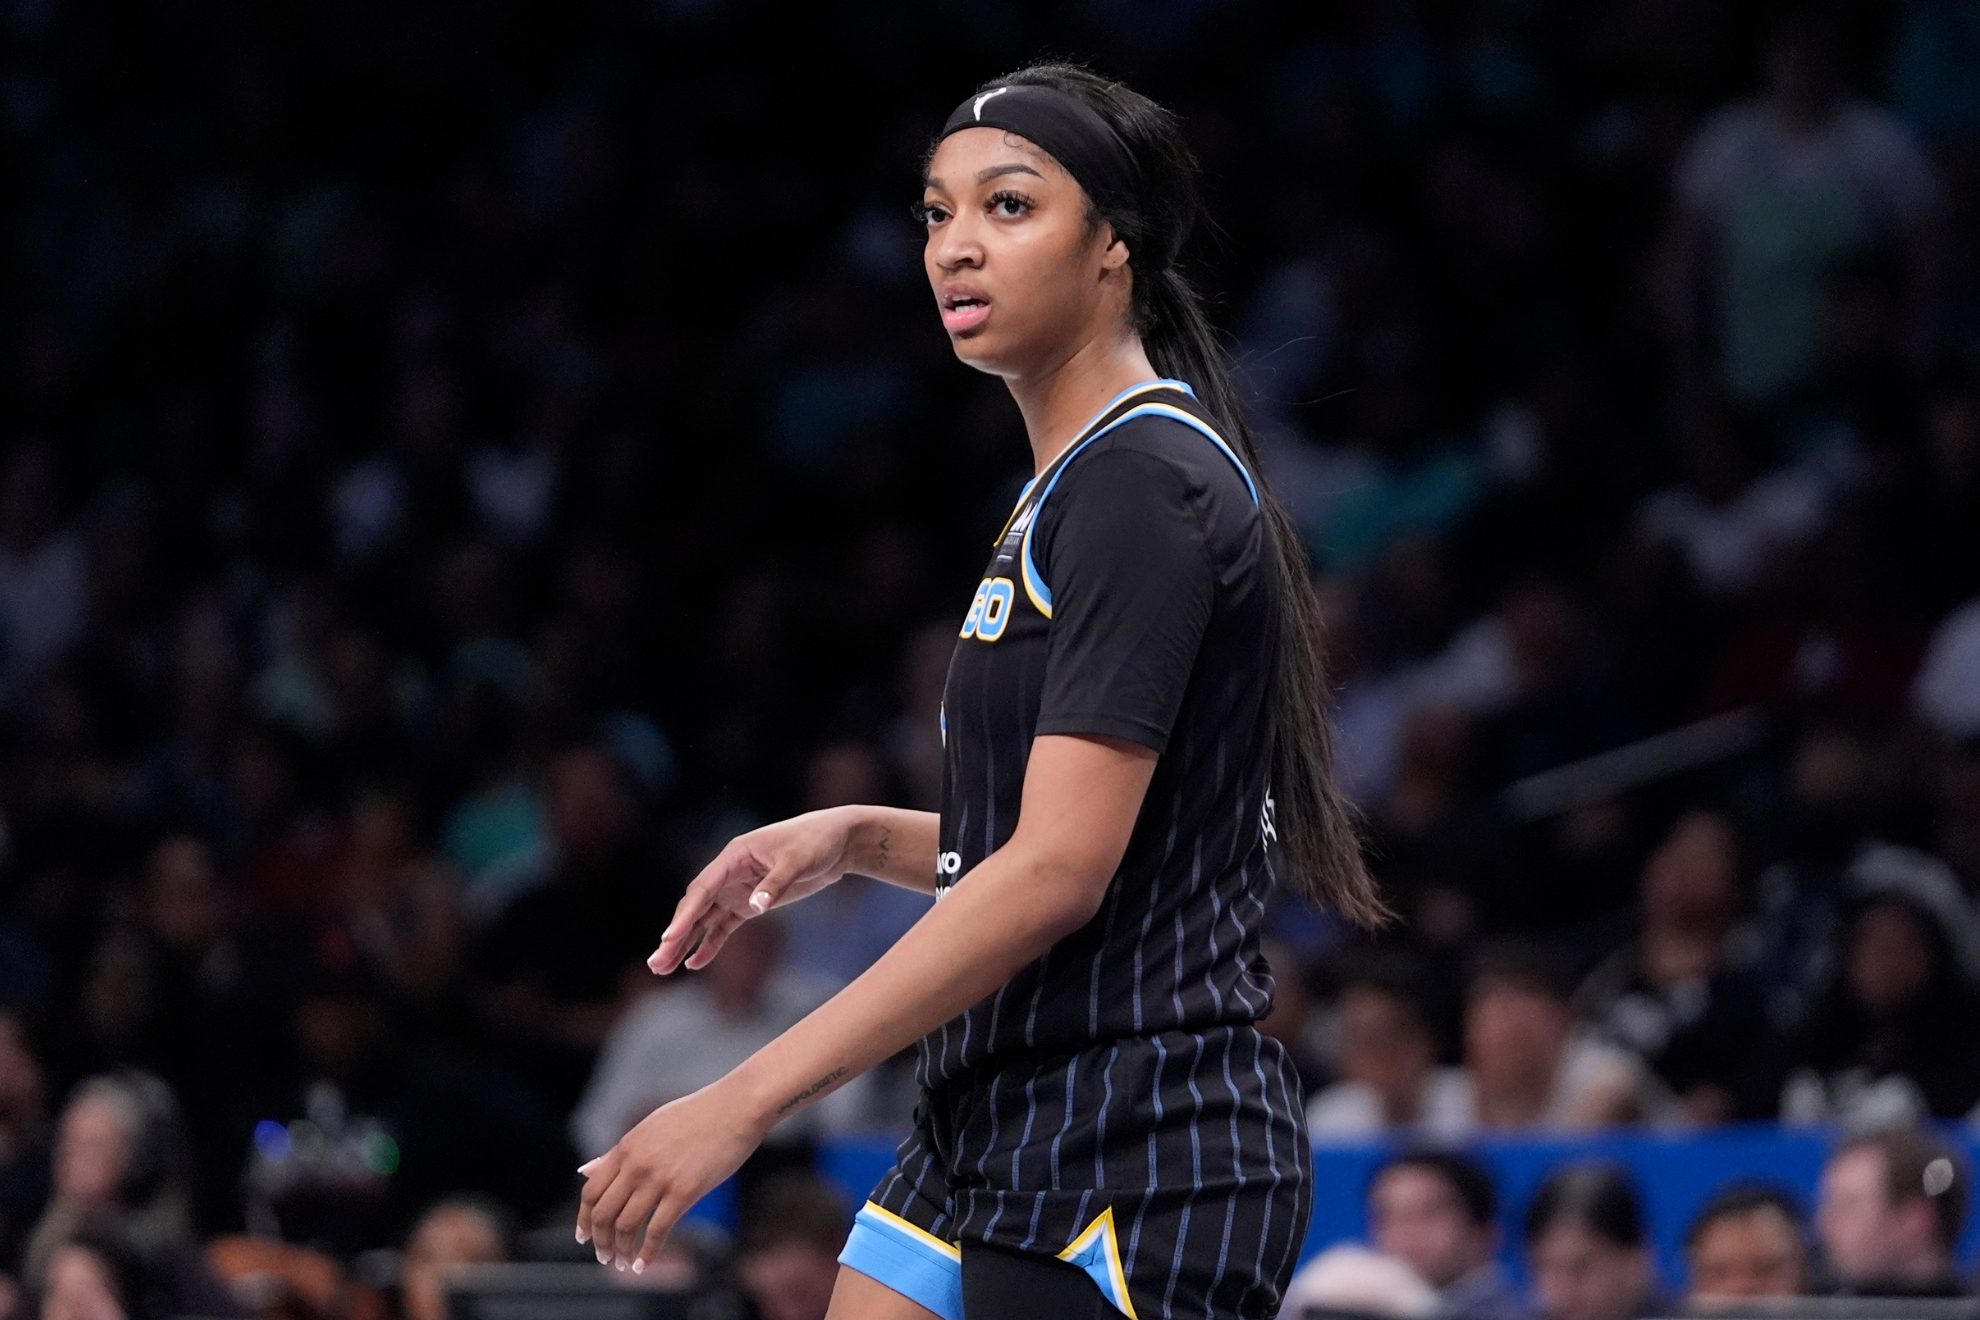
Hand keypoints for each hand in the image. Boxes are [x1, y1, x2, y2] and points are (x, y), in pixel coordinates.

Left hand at [575, 1084, 761, 1271]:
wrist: (736, 1106)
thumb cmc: (697, 1114)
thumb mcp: (650, 1127)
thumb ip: (619, 1152)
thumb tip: (586, 1170)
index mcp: (627, 1147)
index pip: (591, 1191)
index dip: (584, 1219)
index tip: (585, 1236)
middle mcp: (637, 1164)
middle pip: (604, 1213)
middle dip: (600, 1241)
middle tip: (604, 1256)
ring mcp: (659, 1178)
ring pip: (626, 1225)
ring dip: (621, 1250)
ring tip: (624, 1263)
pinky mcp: (684, 1191)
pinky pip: (657, 1230)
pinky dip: (647, 1253)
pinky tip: (644, 1265)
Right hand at [649, 808, 863, 973]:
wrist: (837, 841)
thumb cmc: (816, 842)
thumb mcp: (798, 860)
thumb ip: (776, 883)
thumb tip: (755, 907)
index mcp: (734, 856)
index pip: (702, 889)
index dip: (685, 915)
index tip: (669, 938)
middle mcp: (728, 873)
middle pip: (695, 907)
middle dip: (675, 936)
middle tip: (656, 963)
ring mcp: (737, 889)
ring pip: (704, 920)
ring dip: (684, 943)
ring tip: (662, 969)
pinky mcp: (750, 903)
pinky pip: (723, 926)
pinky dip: (709, 944)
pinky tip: (694, 963)